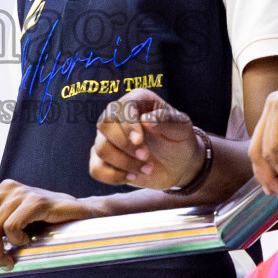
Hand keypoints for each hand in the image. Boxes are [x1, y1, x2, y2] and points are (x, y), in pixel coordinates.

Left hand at [0, 181, 96, 275]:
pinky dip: (16, 241)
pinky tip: (28, 242)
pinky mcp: (35, 200)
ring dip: (0, 252)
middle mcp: (4, 189)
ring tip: (13, 260)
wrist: (82, 217)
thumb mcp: (15, 231)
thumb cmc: (47, 226)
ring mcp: (20, 192)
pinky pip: (12, 227)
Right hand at [89, 90, 203, 191]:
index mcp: (136, 101)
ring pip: (101, 148)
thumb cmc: (179, 139)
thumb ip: (168, 120)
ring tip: (147, 168)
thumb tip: (146, 120)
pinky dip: (113, 176)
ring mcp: (108, 139)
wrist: (178, 164)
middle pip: (104, 125)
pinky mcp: (105, 160)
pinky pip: (96, 169)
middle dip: (124, 144)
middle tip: (146, 156)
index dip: (127, 124)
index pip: (122, 107)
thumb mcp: (182, 128)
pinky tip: (132, 176)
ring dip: (125, 163)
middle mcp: (117, 116)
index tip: (140, 140)